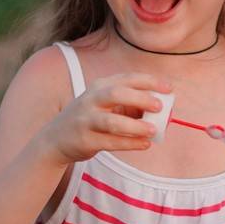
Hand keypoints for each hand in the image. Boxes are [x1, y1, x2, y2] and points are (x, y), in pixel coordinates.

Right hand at [40, 73, 170, 165]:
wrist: (55, 139)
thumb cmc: (90, 120)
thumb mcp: (106, 106)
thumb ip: (131, 106)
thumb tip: (163, 110)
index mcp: (100, 87)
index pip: (126, 78)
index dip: (149, 81)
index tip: (169, 88)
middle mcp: (91, 100)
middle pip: (116, 94)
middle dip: (140, 98)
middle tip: (160, 106)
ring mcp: (86, 120)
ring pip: (111, 121)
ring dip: (134, 126)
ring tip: (153, 131)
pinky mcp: (85, 140)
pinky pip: (109, 141)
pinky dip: (129, 143)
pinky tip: (144, 144)